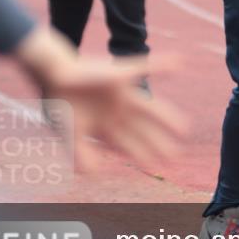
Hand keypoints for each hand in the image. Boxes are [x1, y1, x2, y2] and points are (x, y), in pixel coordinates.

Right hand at [16, 26, 186, 170]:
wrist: (53, 76)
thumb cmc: (62, 104)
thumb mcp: (72, 133)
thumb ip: (81, 154)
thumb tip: (93, 174)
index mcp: (107, 126)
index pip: (130, 143)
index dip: (143, 155)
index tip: (158, 166)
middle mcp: (118, 111)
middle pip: (144, 131)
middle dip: (159, 144)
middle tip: (176, 157)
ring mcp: (122, 93)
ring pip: (150, 108)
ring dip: (167, 118)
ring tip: (185, 129)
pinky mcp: (121, 74)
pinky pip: (146, 68)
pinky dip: (162, 65)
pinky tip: (179, 63)